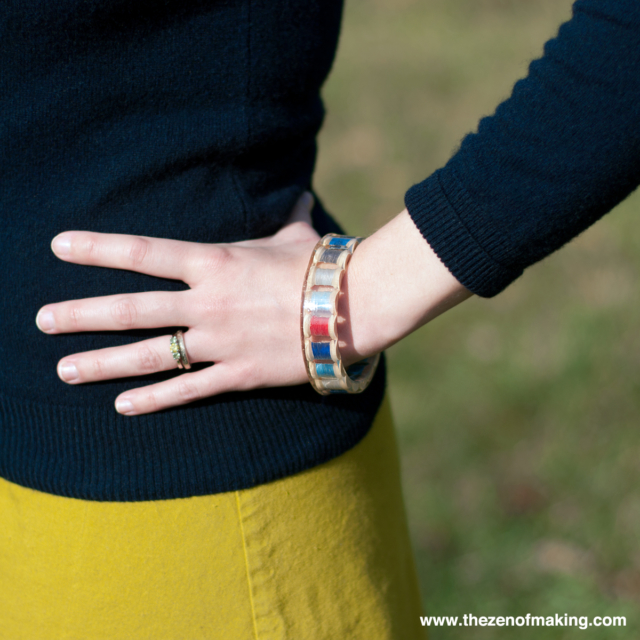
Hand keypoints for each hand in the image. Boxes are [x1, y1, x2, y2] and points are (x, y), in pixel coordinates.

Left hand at [36, 192, 319, 415]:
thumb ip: (289, 215)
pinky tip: (121, 406)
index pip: (143, 253)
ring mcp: (220, 342)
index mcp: (216, 263)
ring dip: (101, 363)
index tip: (58, 246)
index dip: (97, 248)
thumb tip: (300, 194)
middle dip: (80, 315)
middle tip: (41, 321)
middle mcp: (207, 303)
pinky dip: (153, 400)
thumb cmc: (322, 265)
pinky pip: (188, 390)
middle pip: (130, 310)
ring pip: (148, 356)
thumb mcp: (298, 236)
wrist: (353, 307)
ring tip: (64, 370)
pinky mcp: (239, 374)